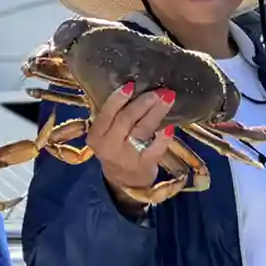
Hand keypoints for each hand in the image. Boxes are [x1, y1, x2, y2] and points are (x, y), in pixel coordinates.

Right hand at [90, 82, 175, 202]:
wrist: (124, 181)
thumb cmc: (116, 149)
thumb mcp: (106, 134)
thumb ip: (113, 116)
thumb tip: (134, 88)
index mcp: (96, 135)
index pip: (106, 113)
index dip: (118, 98)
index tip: (131, 84)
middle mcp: (108, 146)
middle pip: (126, 119)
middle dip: (144, 102)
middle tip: (159, 91)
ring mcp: (126, 157)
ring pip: (142, 130)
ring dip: (156, 112)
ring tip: (168, 99)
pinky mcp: (143, 165)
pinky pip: (155, 149)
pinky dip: (163, 138)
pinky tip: (169, 127)